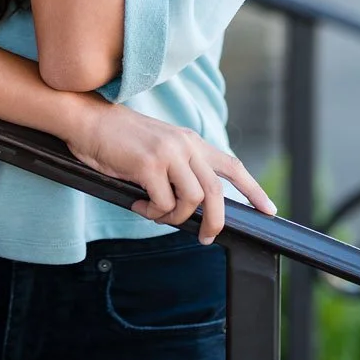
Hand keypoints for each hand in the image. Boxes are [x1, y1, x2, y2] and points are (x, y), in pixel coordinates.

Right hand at [65, 100, 275, 243]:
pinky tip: (137, 204)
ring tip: (153, 211)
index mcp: (192, 142)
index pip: (232, 166)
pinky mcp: (149, 164)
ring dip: (172, 217)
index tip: (268, 210)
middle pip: (215, 192)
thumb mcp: (160, 150)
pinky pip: (162, 203)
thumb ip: (179, 171)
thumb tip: (192, 209)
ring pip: (191, 201)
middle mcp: (186, 145)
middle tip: (206, 237)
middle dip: (215, 221)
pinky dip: (151, 212)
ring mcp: (169, 154)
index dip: (253, 190)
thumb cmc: (121, 142)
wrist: (90, 121)